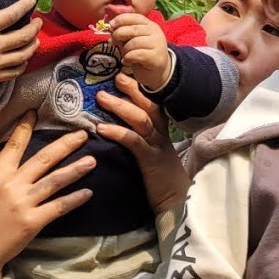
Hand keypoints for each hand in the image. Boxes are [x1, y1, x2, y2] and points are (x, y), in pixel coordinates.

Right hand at [0, 0, 42, 111]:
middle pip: (24, 35)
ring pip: (24, 54)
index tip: (32, 0)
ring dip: (33, 46)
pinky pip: (16, 71)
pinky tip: (24, 59)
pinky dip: (23, 64)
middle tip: (38, 22)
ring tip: (36, 39)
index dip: (25, 5)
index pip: (12, 14)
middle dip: (35, 27)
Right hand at [0, 112, 93, 278]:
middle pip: (43, 159)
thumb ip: (1, 177)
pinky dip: (74, 199)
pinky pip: (58, 206)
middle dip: (65, 145)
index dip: (25, 128)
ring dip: (76, 169)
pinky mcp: (33, 221)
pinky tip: (87, 192)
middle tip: (82, 134)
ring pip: (55, 180)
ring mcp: (24, 202)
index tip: (36, 113)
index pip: (13, 146)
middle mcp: (12, 185)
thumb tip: (16, 164)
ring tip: (92, 161)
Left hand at [94, 74, 187, 213]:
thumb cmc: (160, 179)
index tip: (125, 76)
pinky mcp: (151, 160)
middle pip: (149, 106)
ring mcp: (157, 146)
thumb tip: (116, 126)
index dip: (140, 90)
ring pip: (141, 119)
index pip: (153, 104)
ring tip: (101, 97)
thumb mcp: (151, 153)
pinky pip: (134, 141)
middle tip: (116, 77)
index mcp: (161, 132)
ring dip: (120, 106)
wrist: (177, 202)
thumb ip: (140, 139)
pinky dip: (117, 132)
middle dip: (132, 90)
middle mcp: (161, 135)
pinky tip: (101, 128)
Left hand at [109, 13, 171, 90]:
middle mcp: (155, 32)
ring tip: (124, 55)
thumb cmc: (142, 54)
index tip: (111, 25)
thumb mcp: (132, 41)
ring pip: (134, 42)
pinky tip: (127, 61)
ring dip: (124, 50)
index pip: (135, 17)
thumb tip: (110, 29)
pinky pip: (136, 54)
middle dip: (119, 34)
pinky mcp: (156, 57)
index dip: (121, 19)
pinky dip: (128, 58)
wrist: (158, 71)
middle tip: (113, 42)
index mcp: (150, 25)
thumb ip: (123, 34)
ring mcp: (157, 44)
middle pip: (133, 29)